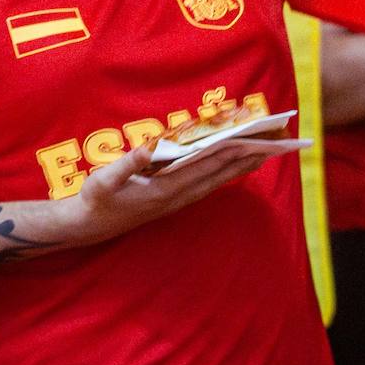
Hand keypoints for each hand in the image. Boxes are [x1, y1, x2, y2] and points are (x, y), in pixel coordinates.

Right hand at [73, 139, 274, 244]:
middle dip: (249, 156)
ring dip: (243, 165)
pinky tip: (236, 166)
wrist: (87, 226)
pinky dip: (227, 172)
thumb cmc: (95, 199)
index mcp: (166, 188)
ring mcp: (177, 200)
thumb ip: (129, 164)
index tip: (257, 138)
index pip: (208, 164)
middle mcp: (178, 195)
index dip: (234, 150)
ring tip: (267, 151)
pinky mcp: (173, 200)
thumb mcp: (105, 179)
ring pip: (218, 180)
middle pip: (221, 172)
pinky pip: (208, 184)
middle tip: (277, 142)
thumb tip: (150, 147)